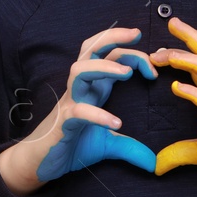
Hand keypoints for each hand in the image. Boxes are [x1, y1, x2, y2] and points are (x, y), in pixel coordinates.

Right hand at [36, 34, 158, 180]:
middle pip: (90, 49)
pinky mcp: (64, 122)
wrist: (41, 164)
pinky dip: (98, 114)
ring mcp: (70, 103)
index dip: (133, 54)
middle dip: (112, 36)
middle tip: (137, 33)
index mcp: (93, 88)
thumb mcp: (107, 146)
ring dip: (103, 67)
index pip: (110, 57)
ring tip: (127, 73)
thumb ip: (130, 148)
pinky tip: (116, 123)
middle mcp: (81, 89)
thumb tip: (153, 162)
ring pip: (80, 70)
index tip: (155, 67)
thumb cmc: (71, 146)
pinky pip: (79, 111)